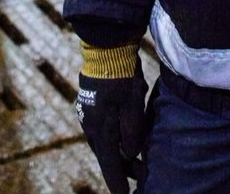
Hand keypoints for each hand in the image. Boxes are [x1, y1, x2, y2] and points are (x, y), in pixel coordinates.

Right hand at [75, 42, 147, 193]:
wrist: (107, 48)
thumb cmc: (122, 76)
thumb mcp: (132, 105)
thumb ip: (132, 133)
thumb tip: (130, 154)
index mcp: (101, 131)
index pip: (110, 165)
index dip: (118, 183)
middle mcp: (92, 127)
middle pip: (107, 156)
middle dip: (123, 169)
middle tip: (140, 176)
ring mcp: (89, 115)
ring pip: (105, 142)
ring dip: (119, 152)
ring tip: (135, 159)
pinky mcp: (91, 104)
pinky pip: (103, 129)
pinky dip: (115, 137)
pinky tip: (124, 135)